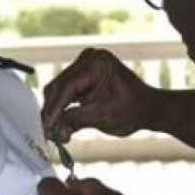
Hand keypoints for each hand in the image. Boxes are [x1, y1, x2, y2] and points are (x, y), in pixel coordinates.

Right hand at [41, 48, 158, 142]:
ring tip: (56, 134)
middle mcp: (88, 59)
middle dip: (53, 112)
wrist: (148, 109)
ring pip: (59, 91)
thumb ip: (75, 120)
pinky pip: (66, 93)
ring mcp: (84, 67)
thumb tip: (53, 129)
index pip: (67, 86)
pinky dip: (62, 110)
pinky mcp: (82, 77)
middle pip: (59, 87)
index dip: (54, 109)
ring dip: (56, 113)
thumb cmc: (134, 110)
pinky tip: (61, 127)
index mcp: (96, 62)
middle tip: (48, 134)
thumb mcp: (104, 116)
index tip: (46, 127)